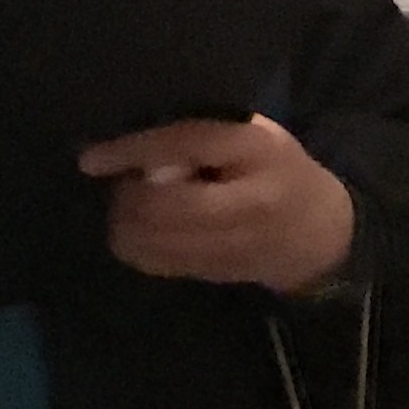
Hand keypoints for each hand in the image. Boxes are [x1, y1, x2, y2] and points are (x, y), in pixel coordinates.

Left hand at [81, 117, 356, 294]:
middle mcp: (247, 200)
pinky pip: (155, 264)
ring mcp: (234, 244)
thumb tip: (136, 156)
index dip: (131, 152)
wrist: (319, 231)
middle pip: (161, 205)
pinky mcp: (217, 273)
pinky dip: (137, 247)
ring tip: (137, 208)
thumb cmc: (275, 169)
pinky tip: (146, 233)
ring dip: (127, 224)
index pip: (183, 145)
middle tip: (126, 185)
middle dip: (128, 197)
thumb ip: (201, 136)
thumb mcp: (251, 136)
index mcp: (256, 149)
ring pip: (152, 241)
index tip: (89, 160)